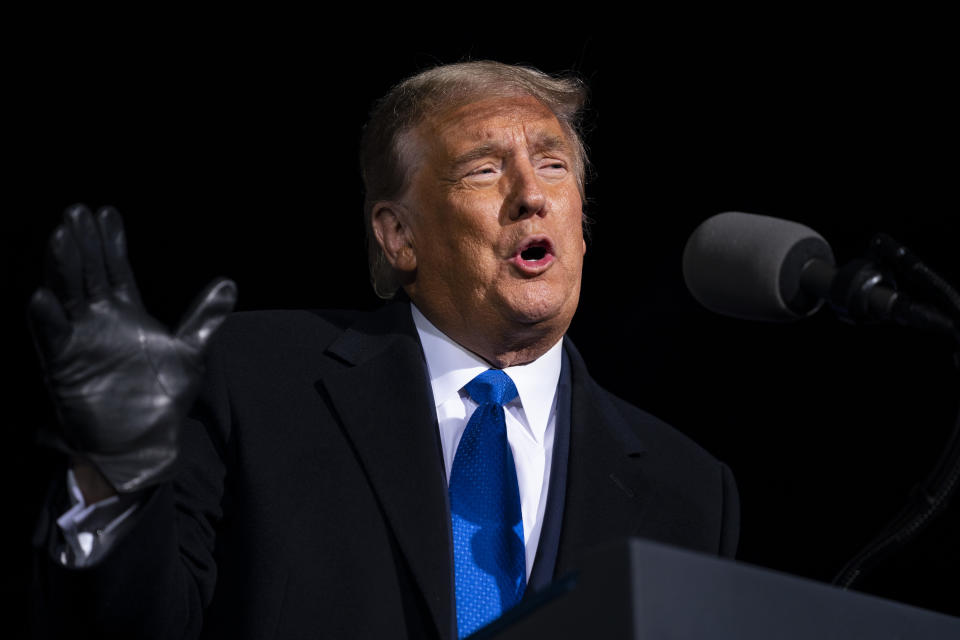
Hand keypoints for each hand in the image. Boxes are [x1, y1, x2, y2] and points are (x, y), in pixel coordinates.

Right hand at [28, 205, 236, 492]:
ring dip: (63, 268)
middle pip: (89, 273)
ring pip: (67, 295)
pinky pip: (52, 339)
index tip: (106, 211)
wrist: (145, 442)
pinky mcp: (65, 366)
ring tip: (61, 237)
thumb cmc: (164, 398)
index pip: (115, 268)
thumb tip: (230, 283)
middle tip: (77, 211)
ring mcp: (80, 340)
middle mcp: (98, 320)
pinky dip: (47, 319)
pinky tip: (42, 296)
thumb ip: (205, 316)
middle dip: (84, 243)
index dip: (110, 241)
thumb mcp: (191, 351)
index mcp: (126, 312)